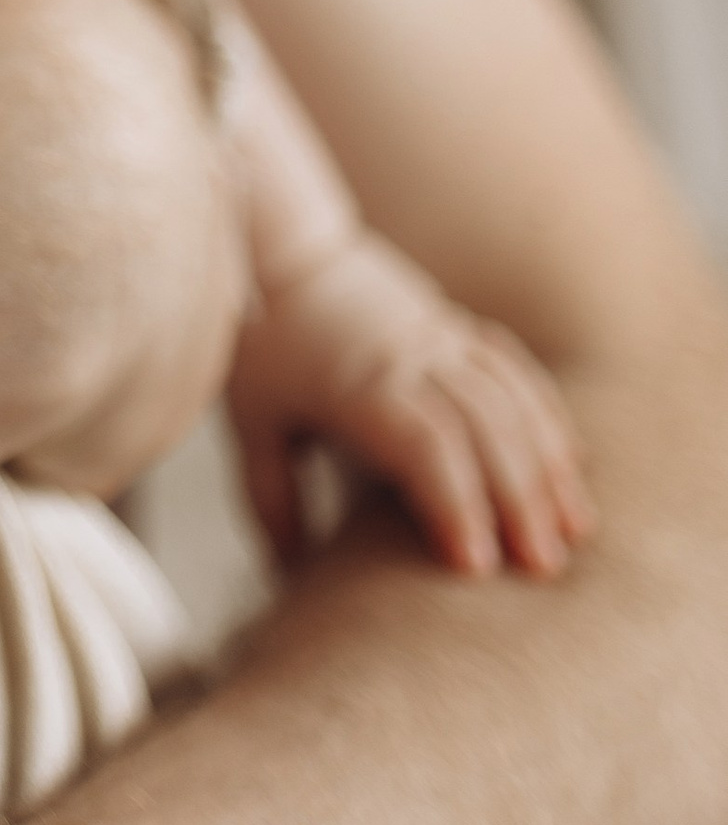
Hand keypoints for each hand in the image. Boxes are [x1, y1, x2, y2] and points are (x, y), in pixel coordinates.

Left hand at [229, 233, 594, 580]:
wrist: (284, 247)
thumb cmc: (266, 345)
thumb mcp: (252, 421)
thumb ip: (272, 498)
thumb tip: (292, 577)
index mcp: (359, 384)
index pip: (424, 445)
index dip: (455, 503)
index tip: (475, 567)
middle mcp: (411, 357)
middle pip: (486, 428)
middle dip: (520, 499)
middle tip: (543, 567)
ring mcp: (442, 338)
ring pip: (513, 400)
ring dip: (548, 465)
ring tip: (572, 530)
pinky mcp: (459, 329)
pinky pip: (517, 373)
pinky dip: (548, 419)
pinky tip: (570, 465)